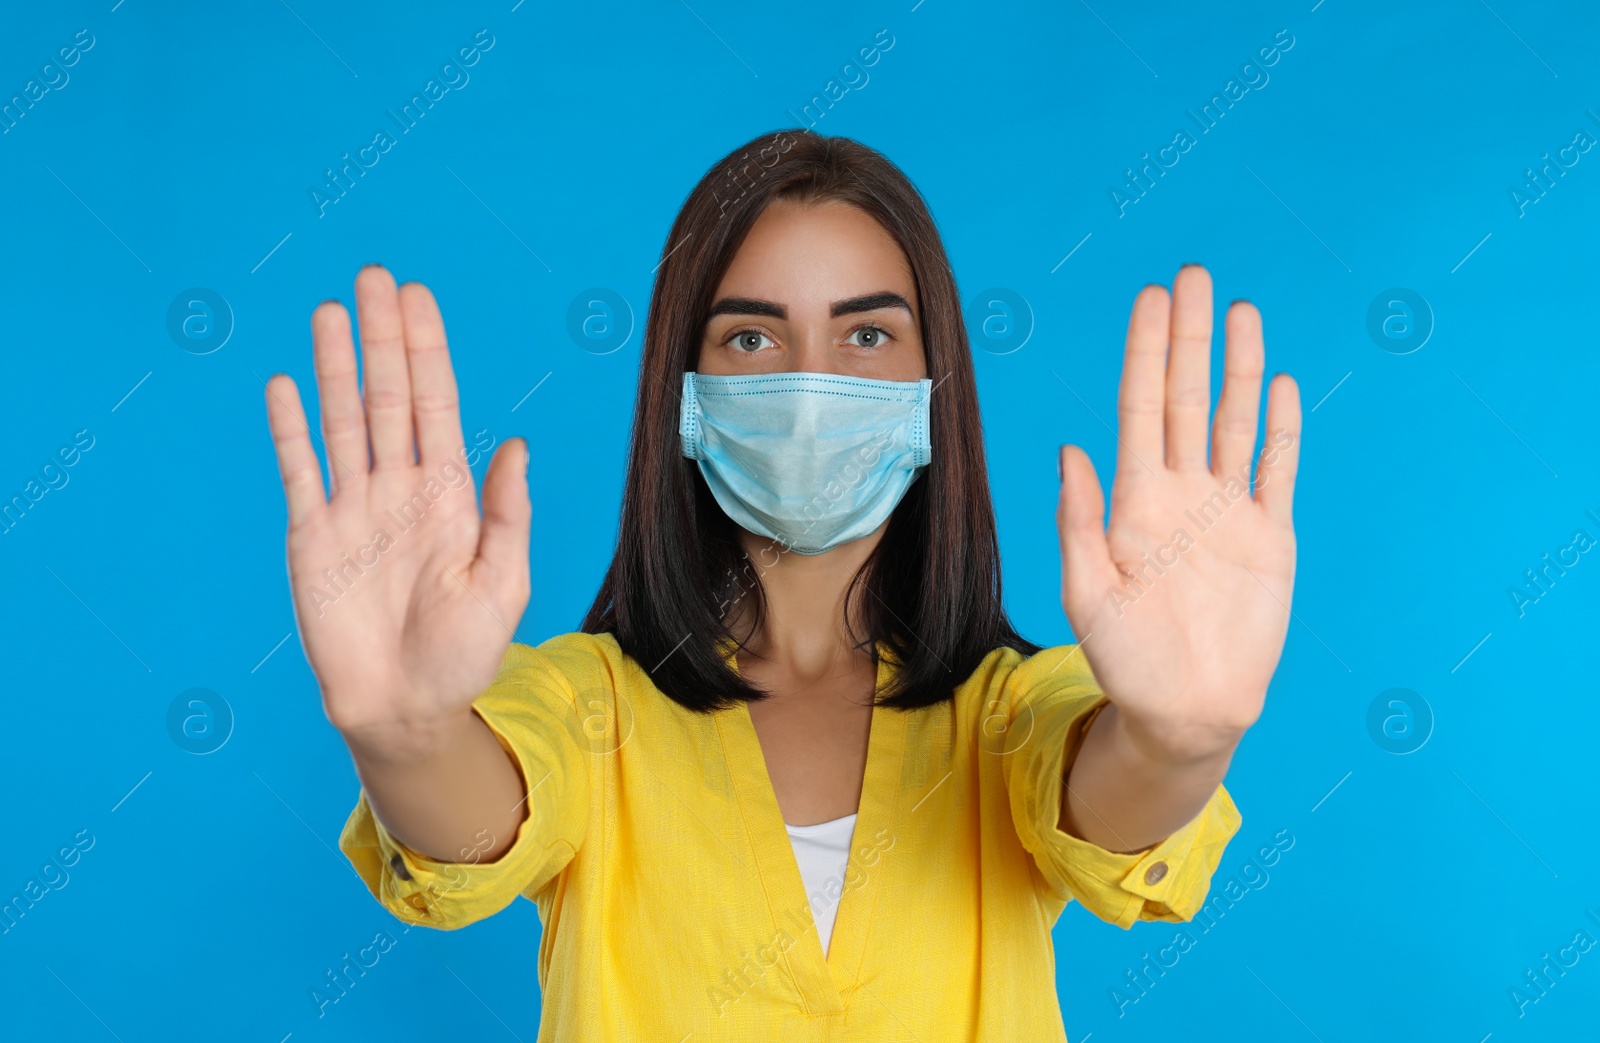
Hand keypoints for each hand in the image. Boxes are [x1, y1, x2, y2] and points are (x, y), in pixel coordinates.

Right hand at [264, 266, 531, 754]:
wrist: (404, 707)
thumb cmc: (464, 652)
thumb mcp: (503, 583)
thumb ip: (507, 513)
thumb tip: (516, 443)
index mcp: (450, 495)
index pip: (435, 405)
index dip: (426, 350)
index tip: (417, 298)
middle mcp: (400, 489)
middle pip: (388, 397)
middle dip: (382, 338)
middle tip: (374, 276)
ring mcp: (354, 509)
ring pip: (343, 421)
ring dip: (336, 367)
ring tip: (331, 311)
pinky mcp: (313, 538)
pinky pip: (300, 472)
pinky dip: (291, 430)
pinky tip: (285, 384)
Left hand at [1056, 265, 1300, 762]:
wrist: (1187, 711)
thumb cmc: (1125, 661)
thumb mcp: (1086, 594)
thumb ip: (1078, 522)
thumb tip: (1069, 448)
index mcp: (1134, 502)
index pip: (1140, 409)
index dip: (1146, 353)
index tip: (1150, 298)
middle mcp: (1181, 494)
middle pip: (1187, 399)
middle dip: (1190, 338)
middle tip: (1193, 276)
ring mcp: (1228, 512)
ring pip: (1235, 422)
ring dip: (1239, 367)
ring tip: (1241, 312)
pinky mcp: (1269, 538)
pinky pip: (1276, 471)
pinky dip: (1280, 429)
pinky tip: (1279, 384)